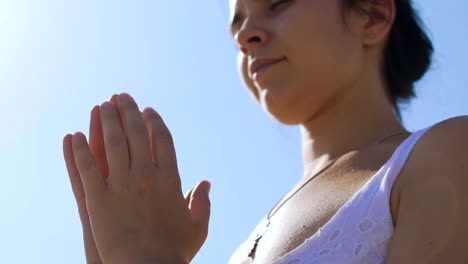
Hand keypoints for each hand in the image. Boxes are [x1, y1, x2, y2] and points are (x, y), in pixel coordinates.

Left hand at [63, 93, 210, 262]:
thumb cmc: (174, 252)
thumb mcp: (197, 227)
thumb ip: (202, 202)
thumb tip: (206, 183)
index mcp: (170, 179)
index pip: (162, 139)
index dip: (154, 121)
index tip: (147, 111)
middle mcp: (146, 176)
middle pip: (136, 134)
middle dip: (128, 111)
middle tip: (120, 96)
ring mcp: (120, 186)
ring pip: (112, 144)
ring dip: (106, 121)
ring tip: (101, 106)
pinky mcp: (98, 200)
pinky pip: (87, 168)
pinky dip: (79, 150)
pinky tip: (74, 136)